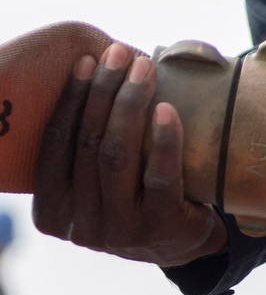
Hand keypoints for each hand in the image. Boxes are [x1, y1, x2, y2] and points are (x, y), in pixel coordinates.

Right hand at [32, 43, 227, 268]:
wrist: (183, 241)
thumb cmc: (136, 193)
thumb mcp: (99, 179)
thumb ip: (90, 142)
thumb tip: (103, 64)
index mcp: (54, 209)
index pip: (53, 146)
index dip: (69, 99)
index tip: (86, 60)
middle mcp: (79, 225)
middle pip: (87, 145)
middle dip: (103, 91)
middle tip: (120, 53)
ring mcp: (118, 231)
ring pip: (117, 157)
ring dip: (130, 105)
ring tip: (144, 69)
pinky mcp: (158, 229)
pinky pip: (159, 178)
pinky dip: (163, 140)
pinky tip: (167, 110)